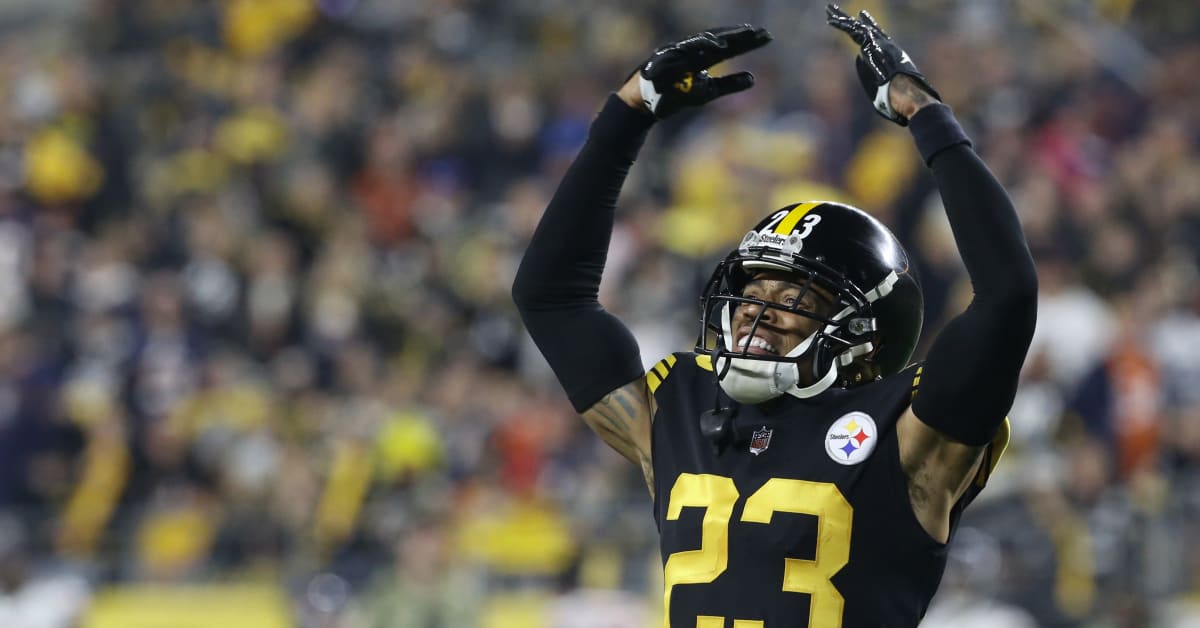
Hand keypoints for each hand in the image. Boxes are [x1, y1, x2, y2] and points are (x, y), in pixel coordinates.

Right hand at [620, 24, 771, 118]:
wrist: (645, 104)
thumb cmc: (675, 95)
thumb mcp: (707, 92)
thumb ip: (728, 84)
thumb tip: (753, 78)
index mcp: (703, 57)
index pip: (729, 47)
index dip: (747, 42)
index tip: (767, 37)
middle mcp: (692, 51)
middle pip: (719, 39)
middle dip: (740, 36)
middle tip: (762, 32)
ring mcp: (678, 53)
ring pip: (703, 40)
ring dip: (724, 37)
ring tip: (743, 35)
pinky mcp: (666, 58)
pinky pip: (684, 50)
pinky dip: (700, 47)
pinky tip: (717, 46)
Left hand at [826, 4, 939, 124]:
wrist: (907, 91)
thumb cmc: (901, 96)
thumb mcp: (887, 87)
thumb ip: (876, 78)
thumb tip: (866, 68)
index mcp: (890, 52)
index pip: (877, 34)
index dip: (869, 24)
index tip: (862, 15)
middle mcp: (884, 43)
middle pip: (864, 26)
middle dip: (852, 18)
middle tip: (839, 10)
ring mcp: (878, 43)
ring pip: (856, 27)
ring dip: (842, 18)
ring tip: (829, 9)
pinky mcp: (871, 44)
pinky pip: (853, 31)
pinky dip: (842, 25)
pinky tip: (830, 20)